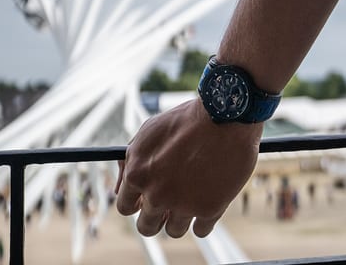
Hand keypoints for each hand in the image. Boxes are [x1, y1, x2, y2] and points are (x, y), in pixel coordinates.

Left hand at [115, 97, 262, 237]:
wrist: (225, 114)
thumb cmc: (187, 119)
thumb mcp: (149, 132)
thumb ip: (130, 161)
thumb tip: (120, 189)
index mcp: (138, 174)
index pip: (125, 206)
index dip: (137, 202)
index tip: (146, 198)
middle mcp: (157, 194)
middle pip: (147, 226)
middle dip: (156, 215)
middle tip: (169, 200)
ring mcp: (183, 204)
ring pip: (174, 230)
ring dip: (180, 216)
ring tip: (192, 193)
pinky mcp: (210, 209)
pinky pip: (201, 230)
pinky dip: (204, 217)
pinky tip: (208, 196)